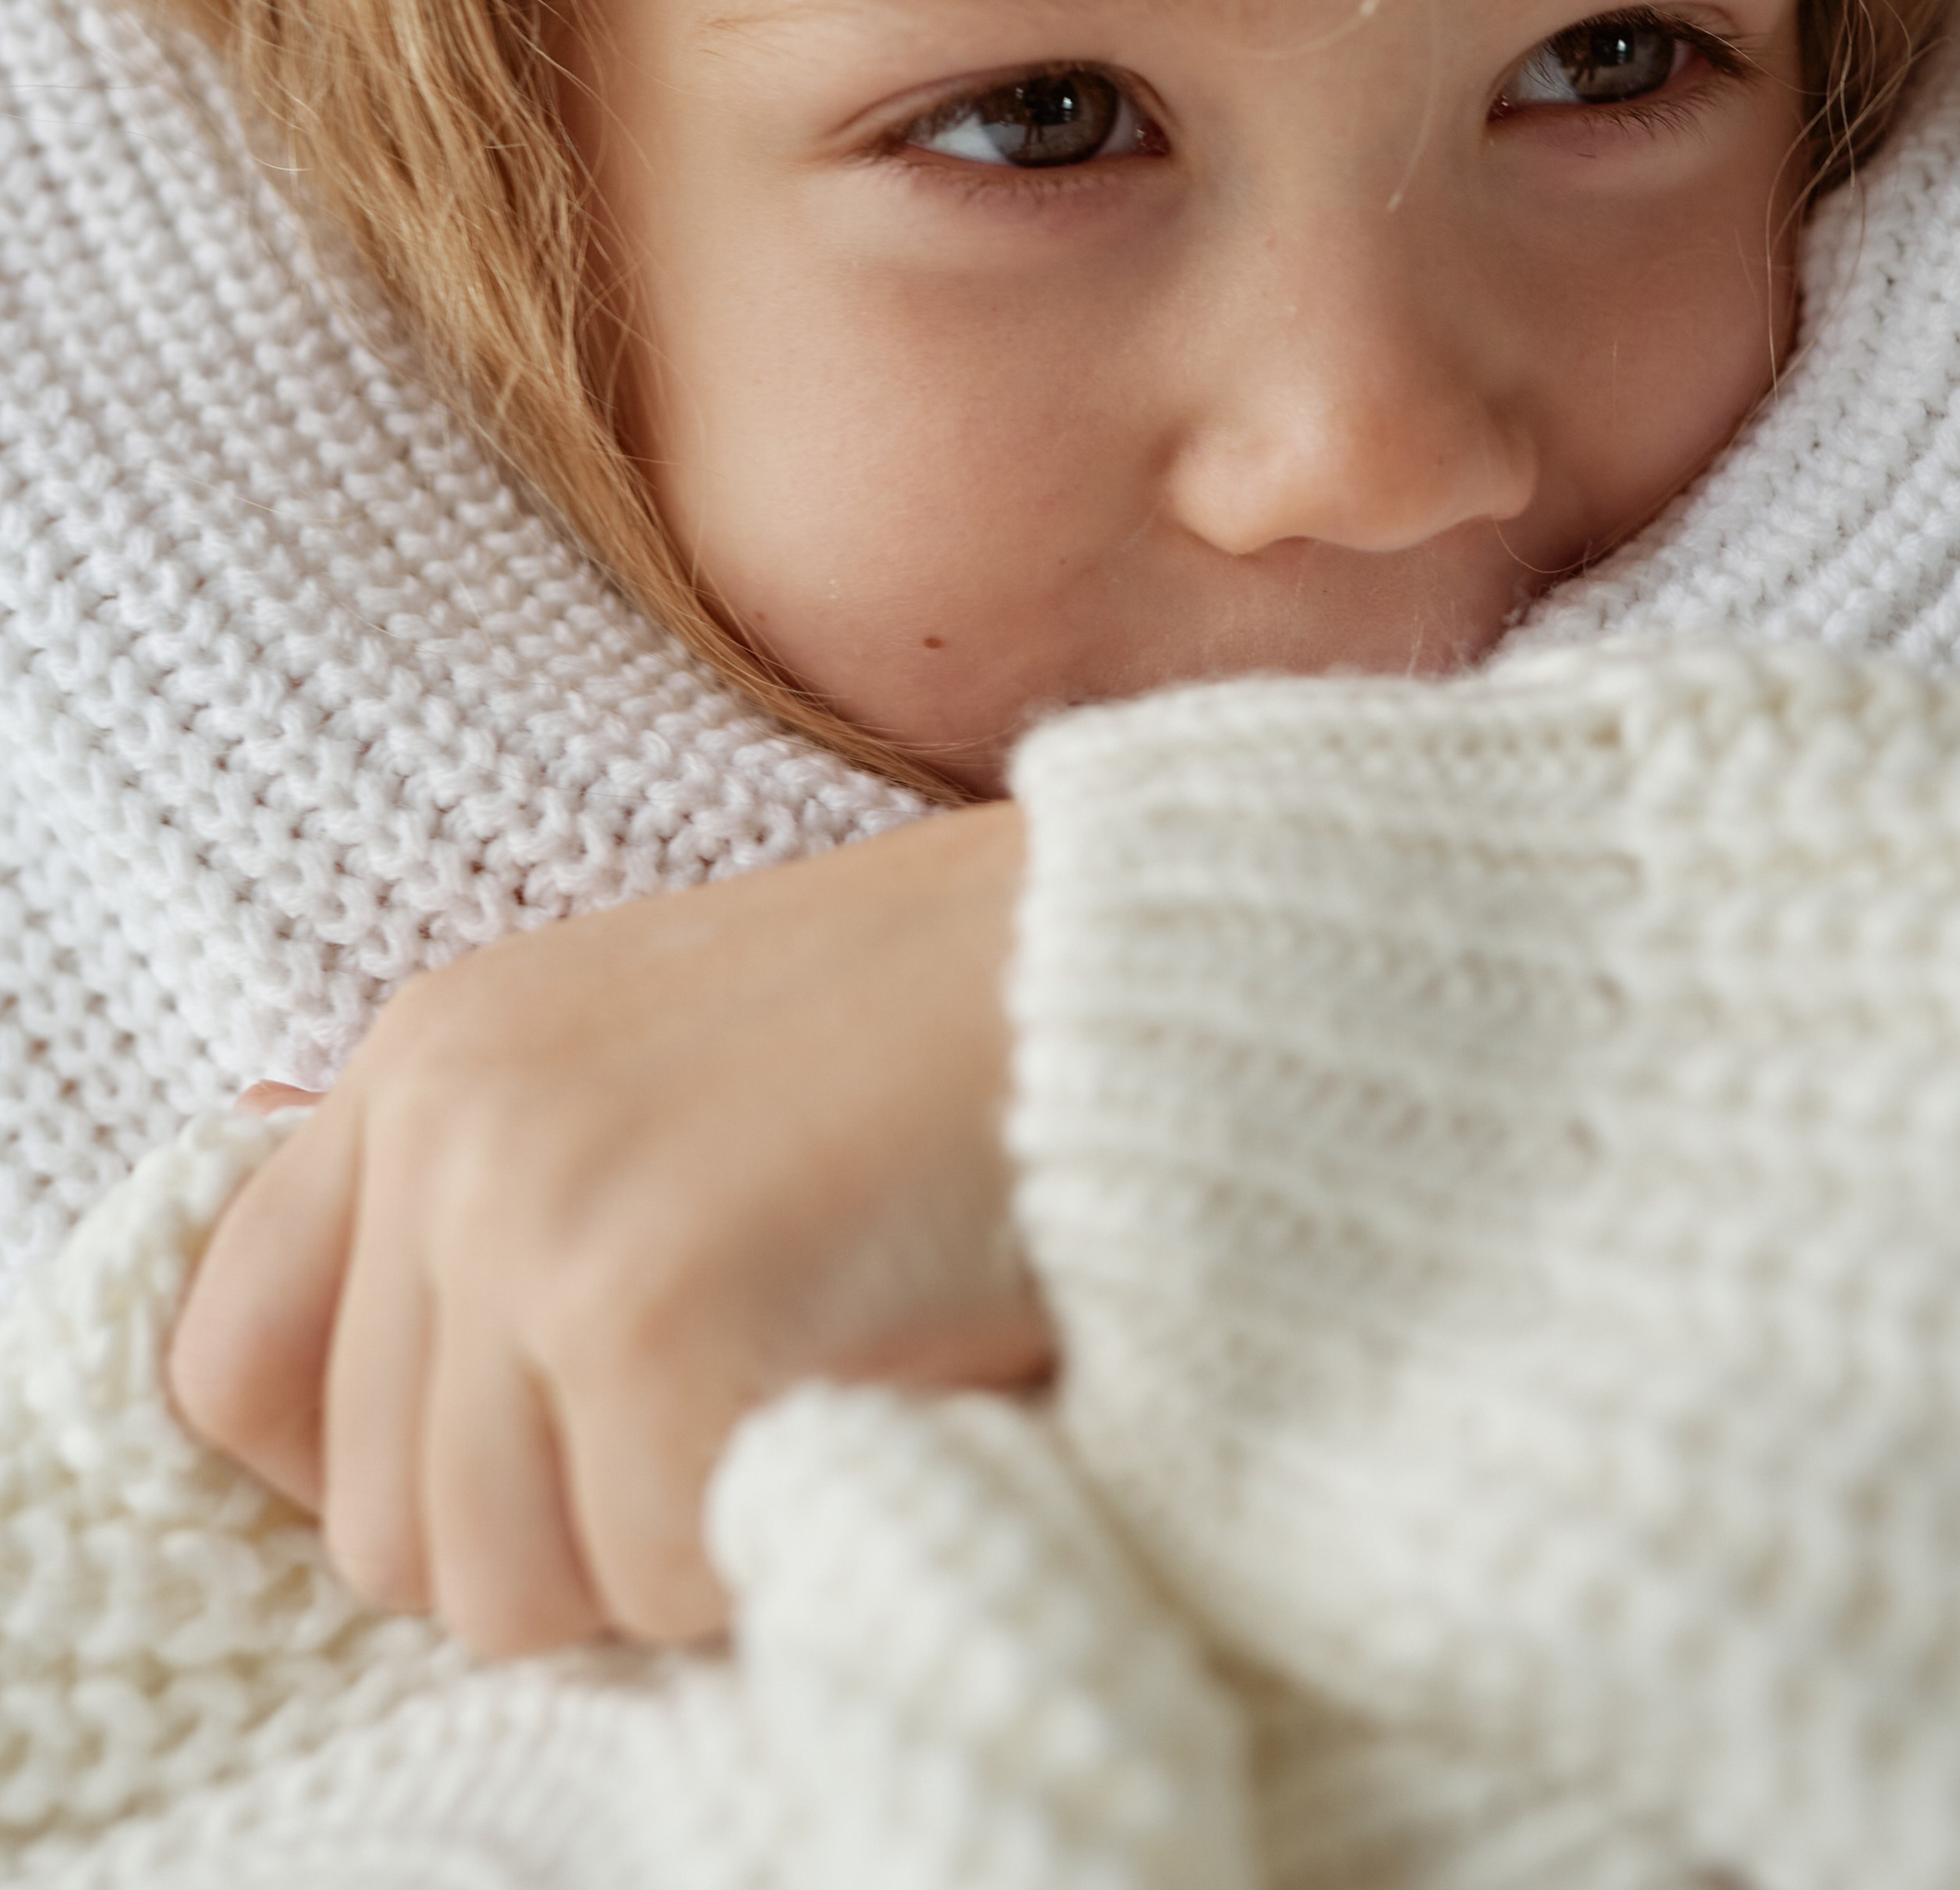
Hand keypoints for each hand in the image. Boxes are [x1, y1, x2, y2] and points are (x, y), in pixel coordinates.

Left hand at [166, 800, 1045, 1656]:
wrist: (1133, 968)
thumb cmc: (926, 1046)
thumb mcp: (654, 1076)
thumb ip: (495, 1209)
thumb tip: (354, 1436)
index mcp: (428, 1056)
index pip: (227, 1363)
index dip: (358, 1466)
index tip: (525, 1465)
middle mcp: (446, 1121)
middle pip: (378, 1528)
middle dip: (560, 1533)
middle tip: (735, 1418)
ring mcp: (536, 1211)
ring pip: (499, 1591)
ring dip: (665, 1554)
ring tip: (798, 1398)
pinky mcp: (652, 1313)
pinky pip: (660, 1585)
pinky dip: (773, 1550)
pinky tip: (866, 1404)